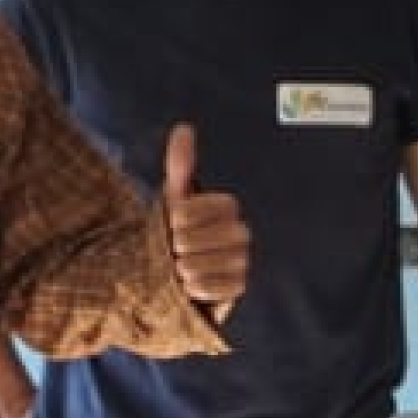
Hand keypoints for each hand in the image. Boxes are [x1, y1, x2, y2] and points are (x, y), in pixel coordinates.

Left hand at [160, 122, 249, 319]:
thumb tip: (184, 128)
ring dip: (188, 268)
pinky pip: (219, 288)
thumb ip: (180, 164)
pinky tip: (189, 286)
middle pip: (208, 238)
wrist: (177, 270)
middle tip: (176, 249)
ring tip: (180, 268)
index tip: (174, 222)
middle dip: (184, 245)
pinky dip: (198, 289)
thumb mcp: (175, 196)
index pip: (207, 208)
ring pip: (211, 265)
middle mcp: (241, 232)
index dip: (186, 216)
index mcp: (227, 207)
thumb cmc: (176, 229)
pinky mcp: (240, 286)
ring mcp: (243, 260)